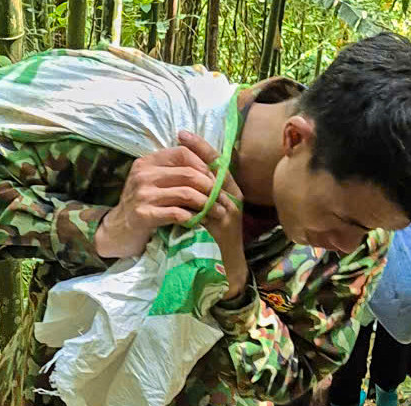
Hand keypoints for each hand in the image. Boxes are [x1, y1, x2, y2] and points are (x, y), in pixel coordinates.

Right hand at [95, 144, 217, 259]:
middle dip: (210, 187)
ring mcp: (142, 194)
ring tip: (217, 212)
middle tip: (222, 200)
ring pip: (186, 193)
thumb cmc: (142, 207)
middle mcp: (143, 174)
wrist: (117, 232)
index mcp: (147, 162)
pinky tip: (199, 222)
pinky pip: (177, 213)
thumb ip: (172, 172)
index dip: (204, 166)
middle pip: (188, 173)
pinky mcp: (143, 215)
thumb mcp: (153, 183)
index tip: (215, 180)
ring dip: (206, 204)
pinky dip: (193, 217)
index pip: (183, 153)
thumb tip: (208, 165)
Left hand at [176, 131, 247, 300]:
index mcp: (229, 190)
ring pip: (214, 185)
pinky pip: (209, 208)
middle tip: (180, 137)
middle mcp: (234, 197)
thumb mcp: (206, 209)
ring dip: (195, 171)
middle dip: (197, 151)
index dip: (200, 146)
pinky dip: (195, 199)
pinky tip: (180, 190)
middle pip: (217, 167)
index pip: (216, 161)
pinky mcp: (226, 226)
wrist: (227, 267)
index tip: (182, 133)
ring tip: (176, 160)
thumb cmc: (214, 238)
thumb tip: (180, 171)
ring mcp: (231, 211)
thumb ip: (198, 192)